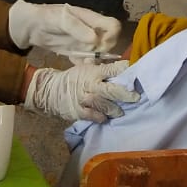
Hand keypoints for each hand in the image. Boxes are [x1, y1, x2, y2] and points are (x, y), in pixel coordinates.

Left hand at [8, 0, 120, 55]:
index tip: (100, 45)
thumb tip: (94, 40)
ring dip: (96, 61)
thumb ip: (77, 28)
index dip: (111, 36)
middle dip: (104, 51)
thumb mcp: (61, 19)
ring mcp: (84, 42)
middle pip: (110, 41)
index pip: (113, 26)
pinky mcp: (76, 52)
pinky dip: (85, 65)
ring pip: (100, 53)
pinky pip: (87, 60)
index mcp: (91, 19)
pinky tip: (76, 65)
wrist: (28, 27)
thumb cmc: (46, 17)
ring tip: (83, 63)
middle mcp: (91, 30)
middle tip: (90, 58)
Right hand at [23, 60, 139, 122]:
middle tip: (136, 97)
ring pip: (102, 104)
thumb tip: (121, 68)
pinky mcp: (78, 111)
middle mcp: (90, 85)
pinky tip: (105, 118)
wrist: (50, 90)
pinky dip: (99, 117)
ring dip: (114, 108)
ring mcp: (84, 99)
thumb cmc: (73, 78)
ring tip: (121, 112)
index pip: (112, 70)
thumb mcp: (85, 68)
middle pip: (110, 90)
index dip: (124, 70)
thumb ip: (101, 69)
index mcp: (93, 72)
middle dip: (125, 94)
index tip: (135, 72)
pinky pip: (91, 115)